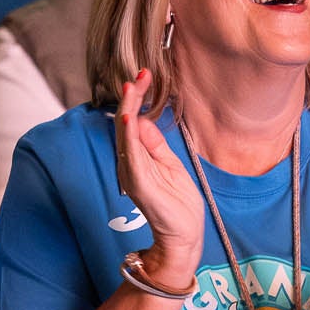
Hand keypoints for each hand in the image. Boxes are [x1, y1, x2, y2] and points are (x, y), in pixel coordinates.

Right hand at [116, 69, 203, 284]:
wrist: (184, 233)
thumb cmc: (177, 202)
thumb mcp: (168, 163)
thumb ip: (153, 143)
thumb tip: (141, 119)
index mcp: (137, 158)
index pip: (132, 122)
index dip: (136, 99)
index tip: (144, 76)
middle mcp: (130, 164)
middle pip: (125, 125)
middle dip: (131, 98)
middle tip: (139, 75)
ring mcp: (133, 173)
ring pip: (126, 136)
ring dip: (127, 111)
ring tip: (130, 89)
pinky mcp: (139, 184)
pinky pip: (132, 156)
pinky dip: (129, 138)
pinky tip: (130, 120)